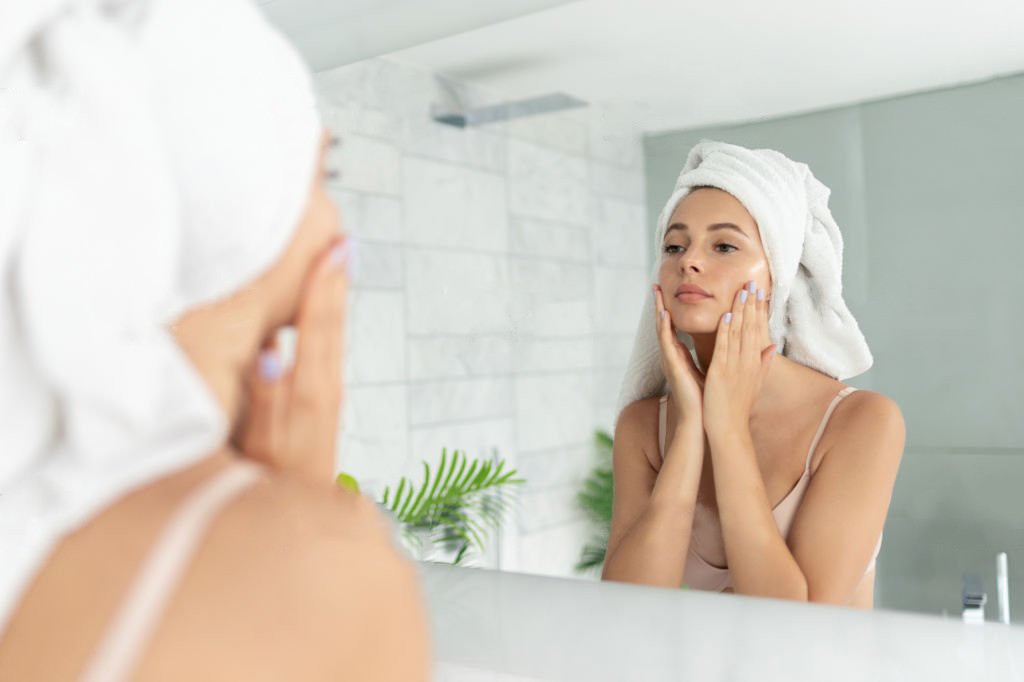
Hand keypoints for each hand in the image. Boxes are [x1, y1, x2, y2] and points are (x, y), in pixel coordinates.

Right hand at [235, 235, 349, 481]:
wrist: (293, 524)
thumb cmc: (267, 488)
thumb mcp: (260, 445)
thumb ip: (267, 398)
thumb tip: (273, 348)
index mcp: (310, 395)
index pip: (316, 332)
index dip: (323, 290)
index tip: (333, 250)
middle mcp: (325, 394)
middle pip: (331, 331)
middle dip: (334, 286)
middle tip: (341, 241)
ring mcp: (326, 403)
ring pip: (332, 343)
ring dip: (333, 303)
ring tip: (336, 264)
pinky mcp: (321, 411)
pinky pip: (326, 358)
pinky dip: (325, 329)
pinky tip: (320, 315)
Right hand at [653, 284, 704, 418]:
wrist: (704, 420)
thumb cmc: (708, 399)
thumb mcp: (712, 370)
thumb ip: (714, 354)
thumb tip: (725, 341)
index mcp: (681, 357)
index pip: (674, 329)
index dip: (670, 311)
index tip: (668, 294)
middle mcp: (672, 356)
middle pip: (664, 325)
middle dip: (660, 305)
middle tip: (656, 286)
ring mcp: (670, 361)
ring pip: (662, 330)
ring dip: (659, 310)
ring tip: (655, 293)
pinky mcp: (673, 366)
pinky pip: (666, 343)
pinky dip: (665, 328)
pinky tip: (664, 314)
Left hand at [702, 280, 776, 434]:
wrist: (729, 428)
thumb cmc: (739, 407)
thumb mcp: (755, 383)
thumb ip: (763, 363)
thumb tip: (772, 347)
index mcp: (755, 363)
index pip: (758, 330)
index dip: (758, 310)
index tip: (758, 292)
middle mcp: (748, 362)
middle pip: (751, 328)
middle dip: (751, 304)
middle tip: (751, 282)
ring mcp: (735, 367)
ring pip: (739, 334)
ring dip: (740, 311)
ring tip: (741, 291)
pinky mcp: (721, 373)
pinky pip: (724, 349)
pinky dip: (725, 332)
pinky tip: (726, 316)